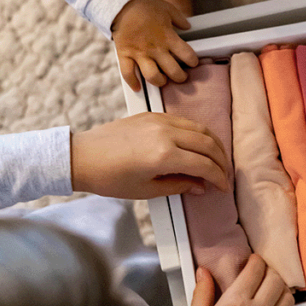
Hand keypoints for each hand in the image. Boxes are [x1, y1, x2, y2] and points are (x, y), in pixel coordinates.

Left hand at [71, 112, 228, 197]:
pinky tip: (197, 145)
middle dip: (221, 161)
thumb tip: (200, 186)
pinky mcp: (152, 114)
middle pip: (208, 144)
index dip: (218, 177)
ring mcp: (159, 121)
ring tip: (215, 159)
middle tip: (222, 174)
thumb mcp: (146, 190)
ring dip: (213, 144)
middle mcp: (165, 134)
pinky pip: (185, 121)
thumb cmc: (110, 177)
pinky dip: (197, 133)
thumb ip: (179, 185)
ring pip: (200, 128)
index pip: (204, 165)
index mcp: (164, 156)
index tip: (221, 187)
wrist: (82, 157)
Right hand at [111, 0, 198, 91]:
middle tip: (181, 77)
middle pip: (172, 70)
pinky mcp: (125, 55)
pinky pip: (128, 73)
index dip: (193, 61)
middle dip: (180, 77)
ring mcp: (139, 53)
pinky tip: (138, 87)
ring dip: (160, 82)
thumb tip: (188, 27)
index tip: (193, 63)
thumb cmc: (145, 6)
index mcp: (167, 37)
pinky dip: (132, 83)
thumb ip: (180, 19)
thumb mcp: (167, 8)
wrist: (122, 4)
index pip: (187, 55)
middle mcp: (155, 48)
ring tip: (163, 80)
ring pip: (152, 76)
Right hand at [173, 257, 295, 305]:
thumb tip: (205, 273)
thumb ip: (203, 291)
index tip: (251, 263)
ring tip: (268, 292)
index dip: (254, 262)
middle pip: (276, 279)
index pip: (256, 269)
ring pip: (288, 298)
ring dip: (279, 290)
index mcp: (235, 303)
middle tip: (259, 275)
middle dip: (268, 272)